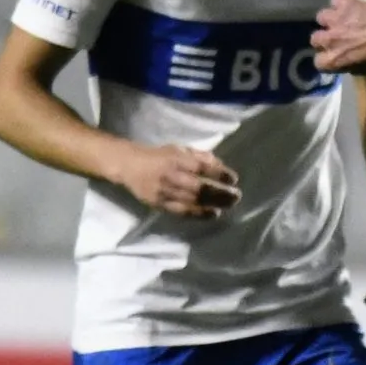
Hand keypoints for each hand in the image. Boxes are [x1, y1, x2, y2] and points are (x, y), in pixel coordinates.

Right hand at [118, 143, 238, 217]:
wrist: (128, 166)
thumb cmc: (159, 157)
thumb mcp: (179, 150)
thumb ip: (200, 157)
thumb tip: (221, 166)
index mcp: (176, 159)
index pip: (201, 167)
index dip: (219, 174)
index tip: (233, 178)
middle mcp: (171, 176)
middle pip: (199, 187)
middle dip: (220, 193)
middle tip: (236, 195)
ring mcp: (164, 192)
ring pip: (192, 201)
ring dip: (214, 204)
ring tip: (229, 205)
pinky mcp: (159, 204)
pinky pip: (182, 211)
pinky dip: (199, 214)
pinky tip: (213, 214)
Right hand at [312, 0, 365, 74]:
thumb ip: (350, 65)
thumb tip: (344, 61)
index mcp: (335, 59)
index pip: (319, 62)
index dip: (329, 58)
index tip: (336, 55)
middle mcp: (330, 39)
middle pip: (316, 39)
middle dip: (327, 38)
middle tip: (340, 36)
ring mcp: (335, 19)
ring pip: (322, 17)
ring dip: (332, 19)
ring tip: (345, 19)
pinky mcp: (344, 2)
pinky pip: (335, 1)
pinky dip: (342, 3)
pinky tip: (353, 6)